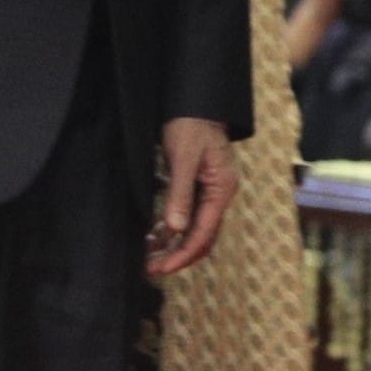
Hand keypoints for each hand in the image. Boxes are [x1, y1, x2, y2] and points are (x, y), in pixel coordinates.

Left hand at [148, 116, 237, 277]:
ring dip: (174, 245)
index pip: (204, 233)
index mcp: (221, 190)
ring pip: (194, 229)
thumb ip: (180, 193)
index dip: (183, 254)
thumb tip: (176, 229)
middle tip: (152, 268)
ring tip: (149, 256)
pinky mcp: (198, 187)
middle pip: (202, 237)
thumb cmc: (192, 125)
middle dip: (178, 256)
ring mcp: (210, 192)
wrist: (196, 102)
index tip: (161, 267)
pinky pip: (187, 216)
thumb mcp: (184, 158)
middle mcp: (219, 195)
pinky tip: (154, 235)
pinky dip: (172, 228)